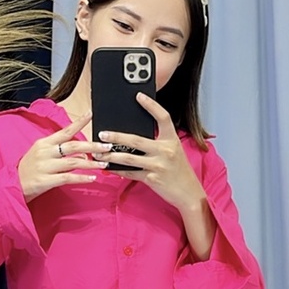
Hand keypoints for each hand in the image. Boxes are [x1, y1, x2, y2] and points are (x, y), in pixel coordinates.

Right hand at [18, 112, 111, 201]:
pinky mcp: (44, 181)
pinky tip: (92, 178)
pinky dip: (81, 178)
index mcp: (43, 143)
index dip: (78, 122)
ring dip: (91, 163)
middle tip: (107, 146)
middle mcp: (44, 153)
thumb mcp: (42, 156)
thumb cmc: (28, 170)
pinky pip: (67, 178)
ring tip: (104, 164)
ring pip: (73, 162)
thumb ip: (61, 153)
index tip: (91, 114)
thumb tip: (82, 153)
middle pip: (72, 146)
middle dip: (92, 146)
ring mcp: (44, 167)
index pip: (64, 131)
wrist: (12, 187)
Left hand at [97, 94, 206, 212]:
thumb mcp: (173, 151)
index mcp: (172, 140)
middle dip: (116, 137)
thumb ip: (158, 142)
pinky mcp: (152, 179)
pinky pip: (131, 173)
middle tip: (102, 134)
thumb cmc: (179, 171)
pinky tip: (109, 168)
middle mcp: (166, 150)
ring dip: (111, 156)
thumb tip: (133, 138)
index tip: (139, 96)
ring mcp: (158, 165)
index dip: (151, 105)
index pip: (163, 117)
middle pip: (136, 140)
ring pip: (129, 158)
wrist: (189, 193)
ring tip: (99, 154)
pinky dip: (118, 171)